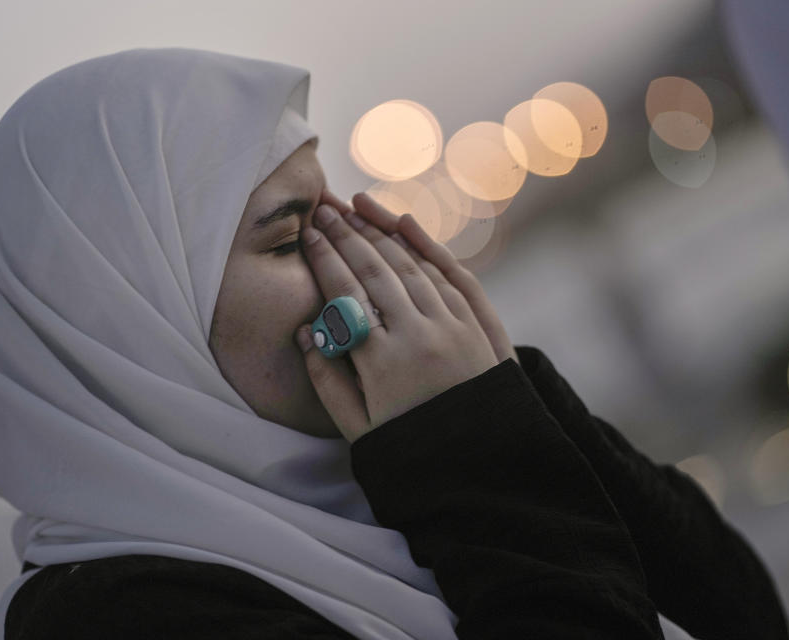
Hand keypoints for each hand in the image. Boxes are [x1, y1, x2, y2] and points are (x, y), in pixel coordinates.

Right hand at [295, 190, 499, 442]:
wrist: (481, 464)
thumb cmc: (411, 447)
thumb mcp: (359, 428)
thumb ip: (327, 380)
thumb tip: (306, 332)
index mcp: (380, 363)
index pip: (345, 294)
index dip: (324, 259)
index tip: (306, 234)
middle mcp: (417, 336)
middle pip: (376, 271)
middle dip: (346, 235)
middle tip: (324, 209)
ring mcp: (450, 329)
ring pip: (411, 267)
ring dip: (381, 234)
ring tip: (356, 210)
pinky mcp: (475, 328)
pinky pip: (448, 276)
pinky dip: (425, 248)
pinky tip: (405, 227)